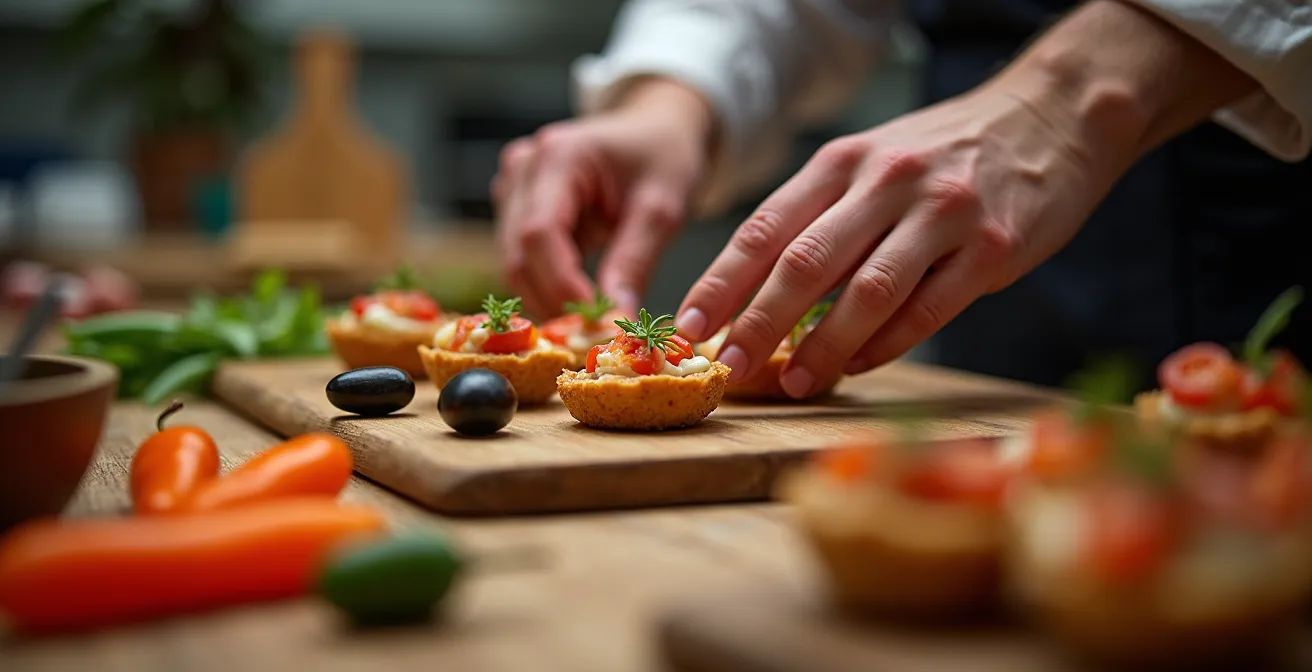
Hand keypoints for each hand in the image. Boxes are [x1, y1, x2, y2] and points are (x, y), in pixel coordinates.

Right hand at [493, 78, 713, 316]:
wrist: (655, 128)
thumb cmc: (663, 156)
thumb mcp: (662, 209)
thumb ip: (634, 262)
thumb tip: (615, 317)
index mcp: (559, 156)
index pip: (538, 233)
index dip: (559, 283)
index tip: (593, 320)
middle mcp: (523, 167)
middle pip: (517, 253)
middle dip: (553, 297)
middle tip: (594, 330)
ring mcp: (514, 185)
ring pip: (514, 261)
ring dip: (548, 295)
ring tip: (592, 315)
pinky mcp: (515, 204)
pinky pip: (522, 257)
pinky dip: (548, 282)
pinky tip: (581, 294)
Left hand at [677, 69, 1142, 397]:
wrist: (1048, 118)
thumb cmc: (942, 155)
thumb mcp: (872, 163)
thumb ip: (823, 219)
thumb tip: (759, 298)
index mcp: (843, 161)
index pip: (765, 227)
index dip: (721, 281)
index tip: (687, 325)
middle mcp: (885, 181)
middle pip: (804, 262)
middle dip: (757, 322)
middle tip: (727, 367)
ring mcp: (941, 213)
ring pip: (867, 292)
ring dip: (823, 346)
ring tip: (794, 383)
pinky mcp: (991, 247)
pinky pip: (930, 309)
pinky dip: (888, 345)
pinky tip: (859, 366)